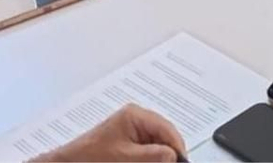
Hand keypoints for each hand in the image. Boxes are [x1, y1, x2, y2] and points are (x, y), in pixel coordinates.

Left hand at [36, 105, 185, 162]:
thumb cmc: (90, 157)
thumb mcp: (126, 157)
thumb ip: (153, 155)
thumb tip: (174, 155)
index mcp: (135, 115)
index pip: (167, 129)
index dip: (177, 148)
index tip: (181, 162)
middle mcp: (135, 119)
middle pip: (164, 137)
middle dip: (168, 154)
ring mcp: (132, 131)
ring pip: (157, 146)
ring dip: (159, 157)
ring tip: (160, 162)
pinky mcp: (128, 142)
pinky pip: (147, 150)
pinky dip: (150, 158)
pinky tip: (149, 162)